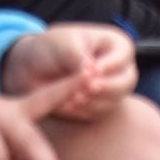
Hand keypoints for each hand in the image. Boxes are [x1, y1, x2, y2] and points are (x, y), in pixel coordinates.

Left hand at [1, 25, 135, 119]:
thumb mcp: (63, 45)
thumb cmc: (52, 48)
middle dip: (106, 88)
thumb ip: (78, 57)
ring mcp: (111, 89)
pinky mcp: (100, 107)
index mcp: (115, 45)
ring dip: (92, 102)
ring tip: (71, 98)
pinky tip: (68, 105)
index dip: (109, 65)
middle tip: (86, 90)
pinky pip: (98, 115)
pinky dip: (83, 111)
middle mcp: (118, 68)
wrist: (34, 68)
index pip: (123, 56)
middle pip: (125, 82)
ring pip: (113, 101)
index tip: (92, 71)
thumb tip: (92, 72)